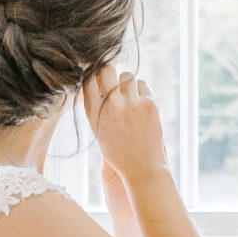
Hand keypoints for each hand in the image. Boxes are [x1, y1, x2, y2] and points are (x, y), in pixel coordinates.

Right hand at [82, 65, 166, 184]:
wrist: (142, 168)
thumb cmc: (119, 151)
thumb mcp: (99, 130)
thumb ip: (96, 106)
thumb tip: (95, 79)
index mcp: (94, 112)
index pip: (88, 79)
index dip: (94, 76)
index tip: (99, 79)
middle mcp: (110, 105)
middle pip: (107, 69)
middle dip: (110, 73)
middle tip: (114, 83)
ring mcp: (130, 103)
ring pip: (127, 76)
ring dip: (128, 84)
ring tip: (130, 98)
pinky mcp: (149, 104)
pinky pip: (143, 85)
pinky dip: (142, 91)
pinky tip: (141, 104)